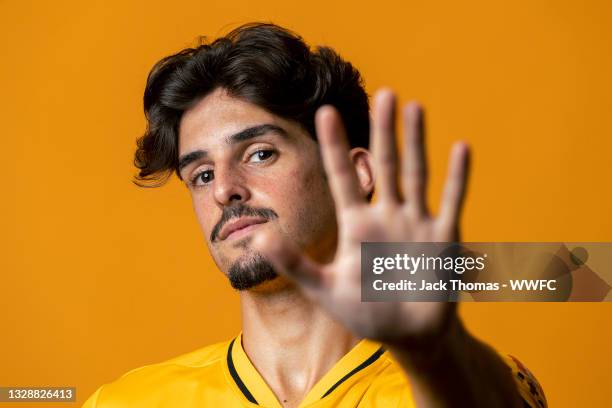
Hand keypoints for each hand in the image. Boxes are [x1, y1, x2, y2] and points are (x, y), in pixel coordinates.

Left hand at [253, 88, 470, 345]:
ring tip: (414, 107)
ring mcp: (416, 223)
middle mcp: (387, 215)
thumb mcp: (324, 288)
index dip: (334, 146)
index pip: (342, 177)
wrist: (408, 335)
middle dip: (384, 131)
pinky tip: (460, 147)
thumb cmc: (365, 312)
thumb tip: (258, 238)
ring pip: (416, 174)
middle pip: (385, 164)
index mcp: (356, 224)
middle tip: (384, 93)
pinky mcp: (443, 238)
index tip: (325, 113)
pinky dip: (457, 177)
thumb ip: (294, 263)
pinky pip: (452, 202)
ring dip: (416, 142)